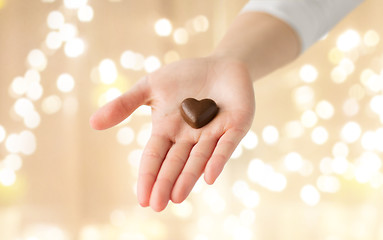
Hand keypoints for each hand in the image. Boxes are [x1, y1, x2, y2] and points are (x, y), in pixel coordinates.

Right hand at [90, 56, 254, 210]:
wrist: (219, 64)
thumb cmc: (185, 76)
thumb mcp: (151, 86)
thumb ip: (125, 104)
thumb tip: (92, 123)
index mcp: (168, 130)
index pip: (155, 156)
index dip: (148, 175)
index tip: (141, 198)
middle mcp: (189, 137)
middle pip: (175, 163)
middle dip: (166, 183)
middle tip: (157, 205)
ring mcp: (213, 133)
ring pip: (199, 159)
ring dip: (188, 177)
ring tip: (177, 197)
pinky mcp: (235, 126)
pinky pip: (226, 145)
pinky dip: (217, 159)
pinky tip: (209, 176)